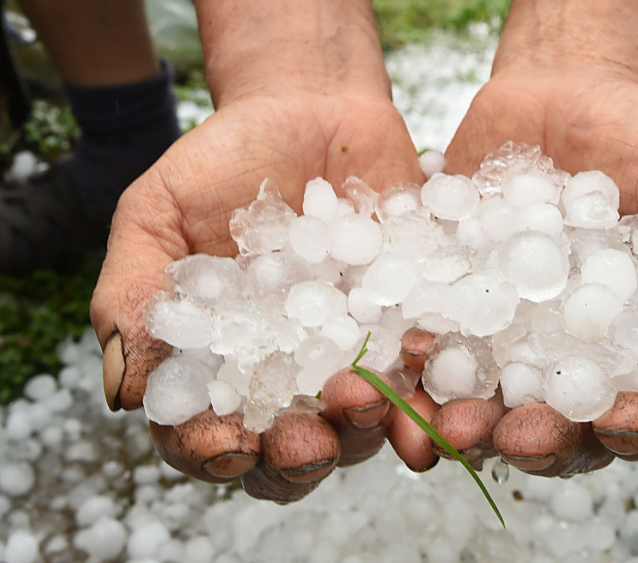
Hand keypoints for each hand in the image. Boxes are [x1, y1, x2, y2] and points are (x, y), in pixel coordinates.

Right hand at [89, 86, 443, 500]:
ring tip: (358, 395)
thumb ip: (132, 297)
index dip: (211, 451)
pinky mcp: (405, 321)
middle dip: (296, 460)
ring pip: (357, 425)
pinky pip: (419, 371)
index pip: (208, 433)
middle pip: (290, 451)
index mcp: (220, 362)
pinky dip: (421, 385)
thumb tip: (124, 394)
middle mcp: (287, 372)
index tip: (226, 445)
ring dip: (360, 429)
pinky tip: (415, 368)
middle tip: (303, 442)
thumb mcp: (157, 215)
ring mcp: (349, 352)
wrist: (309, 108)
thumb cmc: (221, 163)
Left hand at [409, 62, 637, 475]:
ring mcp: (509, 338)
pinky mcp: (455, 304)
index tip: (619, 421)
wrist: (564, 95)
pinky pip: (434, 344)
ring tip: (450, 424)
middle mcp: (574, 359)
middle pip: (564, 427)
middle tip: (517, 435)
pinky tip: (408, 359)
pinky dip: (419, 363)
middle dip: (541, 441)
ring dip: (471, 423)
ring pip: (491, 402)